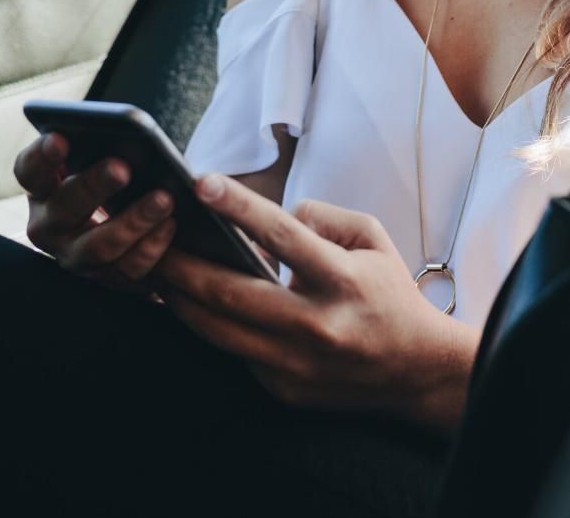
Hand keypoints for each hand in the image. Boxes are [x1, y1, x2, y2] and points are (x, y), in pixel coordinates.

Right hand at [13, 132, 175, 293]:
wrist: (122, 221)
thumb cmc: (108, 177)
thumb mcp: (96, 159)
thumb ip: (100, 146)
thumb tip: (127, 135)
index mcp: (40, 187)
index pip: (29, 170)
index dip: (42, 156)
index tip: (60, 139)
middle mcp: (48, 225)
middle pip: (65, 208)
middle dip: (94, 187)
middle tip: (122, 168)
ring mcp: (73, 255)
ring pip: (97, 246)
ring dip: (132, 222)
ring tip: (163, 199)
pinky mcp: (104, 277)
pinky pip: (126, 268)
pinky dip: (151, 247)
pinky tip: (170, 224)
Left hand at [154, 173, 478, 432]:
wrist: (416, 372)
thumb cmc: (389, 295)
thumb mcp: (372, 240)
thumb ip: (322, 217)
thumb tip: (270, 215)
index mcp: (342, 281)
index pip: (282, 236)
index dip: (238, 206)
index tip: (201, 182)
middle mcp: (316, 326)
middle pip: (231, 292)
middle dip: (183, 263)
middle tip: (153, 236)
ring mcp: (295, 364)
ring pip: (218, 329)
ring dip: (181, 298)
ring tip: (158, 270)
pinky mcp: (282, 388)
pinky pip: (233, 350)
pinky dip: (208, 325)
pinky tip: (190, 302)